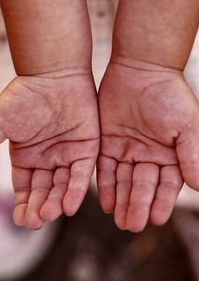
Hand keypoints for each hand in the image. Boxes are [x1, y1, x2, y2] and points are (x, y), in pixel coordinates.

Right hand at [0, 71, 99, 228]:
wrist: (55, 75)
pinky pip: (82, 173)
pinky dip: (76, 190)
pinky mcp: (87, 149)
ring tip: (50, 215)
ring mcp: (68, 155)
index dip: (23, 204)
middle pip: (44, 191)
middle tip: (36, 223)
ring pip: (63, 186)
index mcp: (28, 157)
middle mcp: (48, 159)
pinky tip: (69, 206)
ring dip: (57, 202)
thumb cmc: (26, 96)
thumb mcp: (0, 123)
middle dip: (39, 207)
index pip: (25, 188)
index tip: (21, 220)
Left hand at [97, 60, 198, 231]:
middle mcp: (149, 156)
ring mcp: (128, 150)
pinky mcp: (108, 143)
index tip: (156, 218)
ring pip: (124, 181)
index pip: (166, 184)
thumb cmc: (169, 95)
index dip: (161, 201)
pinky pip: (106, 168)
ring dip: (122, 200)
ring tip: (119, 220)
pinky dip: (106, 185)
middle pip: (143, 186)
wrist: (141, 70)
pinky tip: (105, 202)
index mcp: (170, 155)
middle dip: (138, 205)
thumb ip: (193, 155)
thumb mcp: (186, 125)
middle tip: (132, 225)